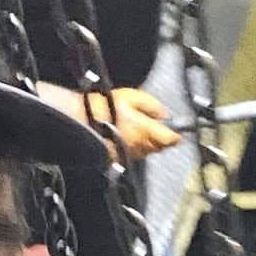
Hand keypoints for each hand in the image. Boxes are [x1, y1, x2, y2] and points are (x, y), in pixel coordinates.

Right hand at [40, 83, 180, 161]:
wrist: (78, 120)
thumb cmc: (102, 106)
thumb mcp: (131, 96)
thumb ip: (152, 105)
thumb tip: (165, 114)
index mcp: (146, 130)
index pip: (171, 140)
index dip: (175, 135)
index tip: (176, 132)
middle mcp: (140, 146)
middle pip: (160, 148)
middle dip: (159, 138)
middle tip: (153, 126)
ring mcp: (129, 154)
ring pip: (147, 152)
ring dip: (146, 143)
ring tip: (134, 129)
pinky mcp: (118, 159)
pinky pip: (132, 155)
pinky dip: (132, 148)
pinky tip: (123, 136)